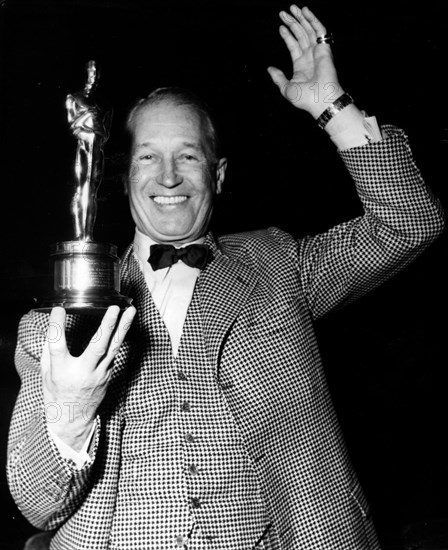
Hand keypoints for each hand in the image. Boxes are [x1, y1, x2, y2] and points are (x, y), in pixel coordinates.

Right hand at [41, 305, 135, 450]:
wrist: (73, 418)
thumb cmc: (57, 392)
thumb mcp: (46, 373)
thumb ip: (49, 350)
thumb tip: (52, 325)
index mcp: (61, 371)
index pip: (57, 345)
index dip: (56, 326)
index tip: (58, 310)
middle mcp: (82, 372)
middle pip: (97, 346)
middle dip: (107, 326)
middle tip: (115, 308)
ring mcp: (99, 374)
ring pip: (114, 348)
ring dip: (123, 327)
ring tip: (131, 310)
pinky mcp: (108, 374)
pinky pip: (114, 352)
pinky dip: (119, 337)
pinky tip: (125, 323)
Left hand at [267, 5, 343, 117]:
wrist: (320, 100)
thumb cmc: (305, 99)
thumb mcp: (286, 88)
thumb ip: (278, 78)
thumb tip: (269, 69)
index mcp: (301, 66)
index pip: (293, 46)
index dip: (287, 36)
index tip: (280, 27)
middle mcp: (310, 57)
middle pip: (300, 35)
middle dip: (292, 23)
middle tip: (283, 13)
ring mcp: (318, 52)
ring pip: (309, 30)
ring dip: (301, 18)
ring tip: (292, 8)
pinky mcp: (325, 48)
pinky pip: (320, 30)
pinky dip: (313, 20)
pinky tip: (305, 11)